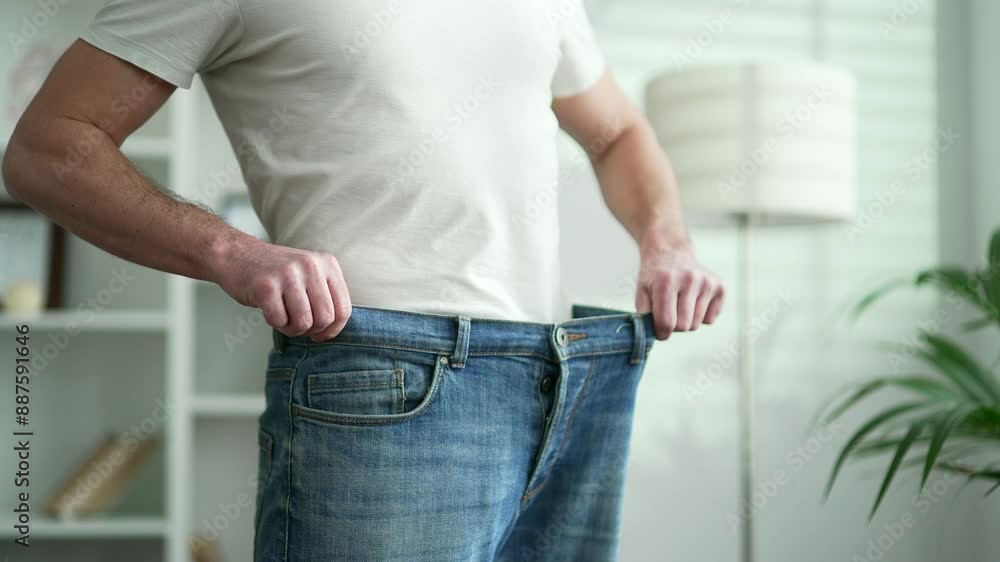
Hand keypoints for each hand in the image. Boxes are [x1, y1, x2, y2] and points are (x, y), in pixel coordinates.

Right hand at [211, 236, 351, 340]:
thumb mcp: (309, 273)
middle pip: (325, 318)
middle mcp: (311, 266)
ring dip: (292, 328)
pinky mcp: (266, 286)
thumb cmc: (275, 271)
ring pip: (304, 323)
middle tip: (297, 324)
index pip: (343, 308)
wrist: (236, 254)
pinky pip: (280, 321)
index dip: (333, 329)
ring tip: (283, 316)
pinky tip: (269, 310)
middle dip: (311, 330)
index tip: (320, 334)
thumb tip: (332, 330)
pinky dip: (275, 323)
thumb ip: (325, 295)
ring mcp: (288, 275)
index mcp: (327, 264)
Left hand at [634, 239, 724, 339]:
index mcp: (666, 280)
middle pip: (683, 326)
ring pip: (696, 324)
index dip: (661, 332)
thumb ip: (643, 315)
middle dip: (674, 326)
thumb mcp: (642, 291)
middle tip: (669, 311)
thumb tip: (651, 335)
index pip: (666, 322)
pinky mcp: (720, 286)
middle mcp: (690, 279)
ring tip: (680, 303)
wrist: (672, 252)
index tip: (659, 330)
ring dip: (686, 320)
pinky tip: (694, 300)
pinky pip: (710, 320)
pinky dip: (701, 316)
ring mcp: (707, 282)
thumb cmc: (654, 276)